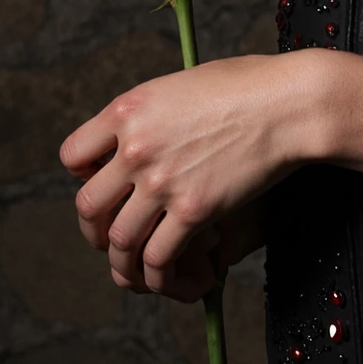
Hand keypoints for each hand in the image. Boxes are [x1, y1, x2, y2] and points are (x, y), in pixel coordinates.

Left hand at [60, 54, 324, 297]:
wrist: (290, 104)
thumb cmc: (249, 86)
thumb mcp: (182, 85)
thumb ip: (153, 115)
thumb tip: (144, 140)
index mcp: (127, 109)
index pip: (72, 155)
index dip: (83, 177)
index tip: (104, 185)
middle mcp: (135, 147)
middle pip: (88, 205)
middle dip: (95, 231)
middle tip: (109, 239)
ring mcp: (163, 181)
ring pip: (119, 241)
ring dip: (123, 263)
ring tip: (136, 271)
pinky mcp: (194, 210)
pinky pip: (158, 258)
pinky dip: (157, 277)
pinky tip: (167, 278)